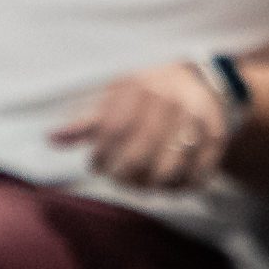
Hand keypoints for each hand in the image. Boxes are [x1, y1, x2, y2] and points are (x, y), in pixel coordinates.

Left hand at [50, 61, 232, 190]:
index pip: (113, 132)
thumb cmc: (146, 93)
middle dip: (122, 175)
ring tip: (142, 179)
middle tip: (119, 176)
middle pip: (138, 158)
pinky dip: (179, 187)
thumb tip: (51, 139)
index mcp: (140, 86)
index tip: (96, 164)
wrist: (200, 81)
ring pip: (166, 173)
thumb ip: (86, 122)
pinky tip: (169, 181)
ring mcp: (197, 120)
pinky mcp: (217, 138)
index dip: (100, 156)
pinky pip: (195, 178)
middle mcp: (171, 100)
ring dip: (149, 184)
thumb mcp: (115, 97)